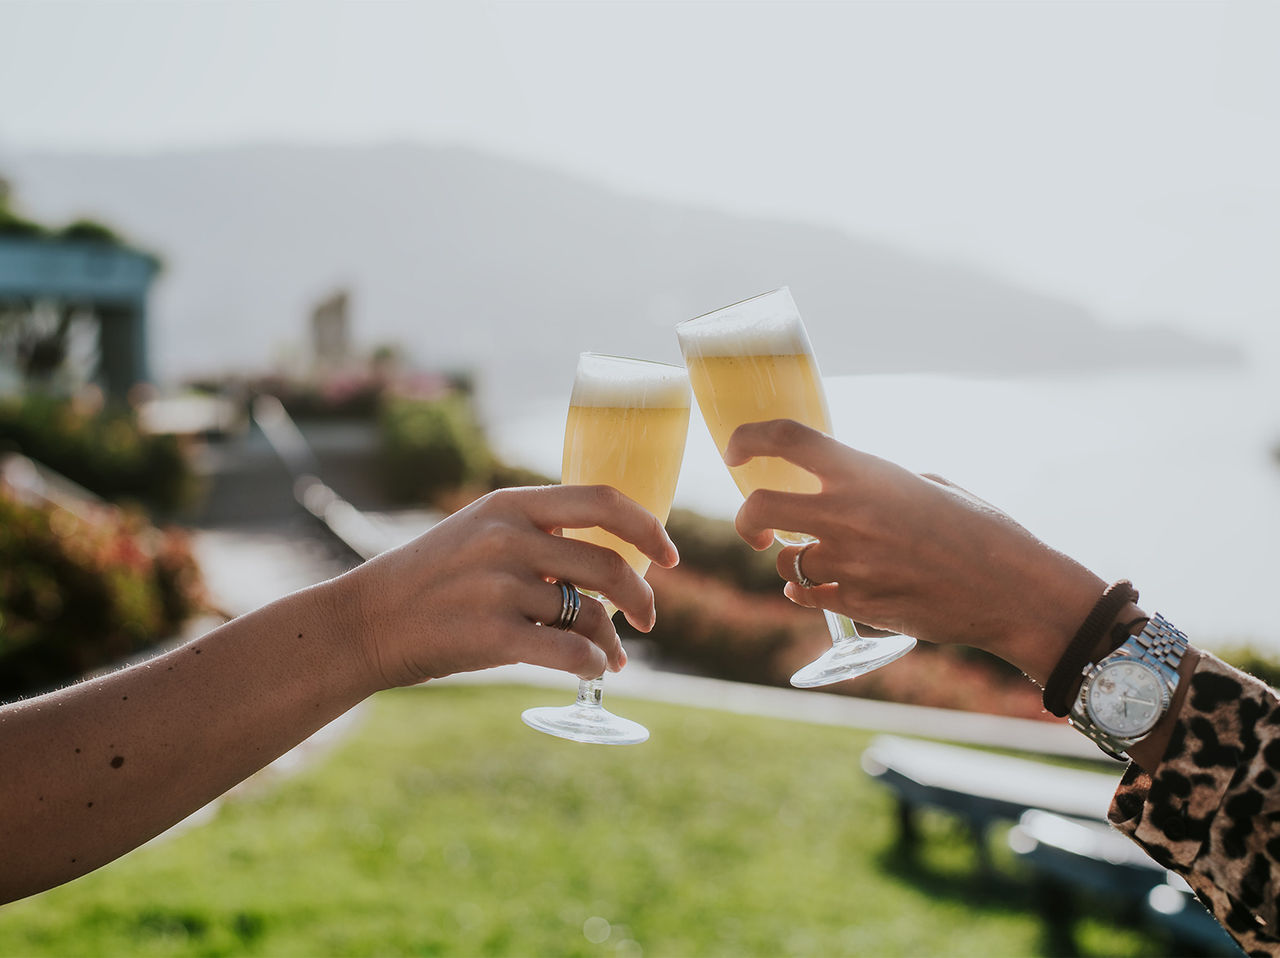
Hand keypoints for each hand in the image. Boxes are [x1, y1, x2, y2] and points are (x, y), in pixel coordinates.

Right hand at [341, 485, 678, 688]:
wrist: (365, 622)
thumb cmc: (432, 582)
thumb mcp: (481, 534)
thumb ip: (540, 539)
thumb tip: (614, 575)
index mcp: (511, 504)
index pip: (603, 500)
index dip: (648, 527)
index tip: (671, 556)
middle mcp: (508, 538)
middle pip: (609, 564)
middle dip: (641, 599)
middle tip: (647, 620)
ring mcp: (498, 586)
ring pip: (588, 615)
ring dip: (610, 642)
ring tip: (611, 659)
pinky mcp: (490, 635)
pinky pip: (567, 652)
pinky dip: (590, 665)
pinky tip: (592, 671)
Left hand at [725, 420, 1104, 683]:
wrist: (1012, 588)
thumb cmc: (979, 529)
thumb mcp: (926, 485)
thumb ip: (876, 483)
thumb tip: (845, 489)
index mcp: (865, 472)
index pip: (786, 439)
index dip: (748, 439)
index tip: (735, 453)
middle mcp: (847, 513)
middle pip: (757, 508)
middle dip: (746, 519)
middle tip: (755, 527)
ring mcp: (849, 562)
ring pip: (783, 560)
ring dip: (789, 560)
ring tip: (815, 559)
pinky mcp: (856, 603)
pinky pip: (805, 595)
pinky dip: (805, 591)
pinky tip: (819, 586)